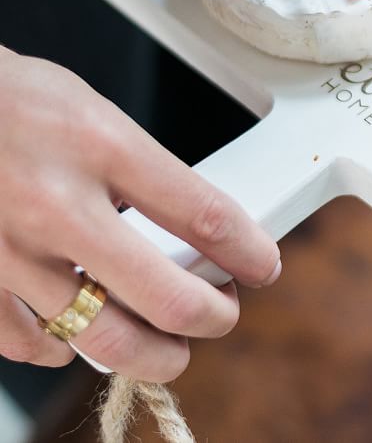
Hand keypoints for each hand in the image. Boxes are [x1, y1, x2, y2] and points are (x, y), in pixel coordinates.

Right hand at [0, 47, 280, 380]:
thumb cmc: (17, 101)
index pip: (204, 216)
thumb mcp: (100, 116)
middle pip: (166, 298)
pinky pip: (32, 343)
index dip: (249, 252)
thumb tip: (196, 227)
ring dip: (153, 351)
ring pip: (103, 337)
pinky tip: (81, 334)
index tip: (263, 266)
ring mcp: (12, 251)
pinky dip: (65, 348)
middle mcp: (59, 205)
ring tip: (171, 344)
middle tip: (223, 313)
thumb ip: (146, 171)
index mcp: (104, 147)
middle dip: (213, 317)